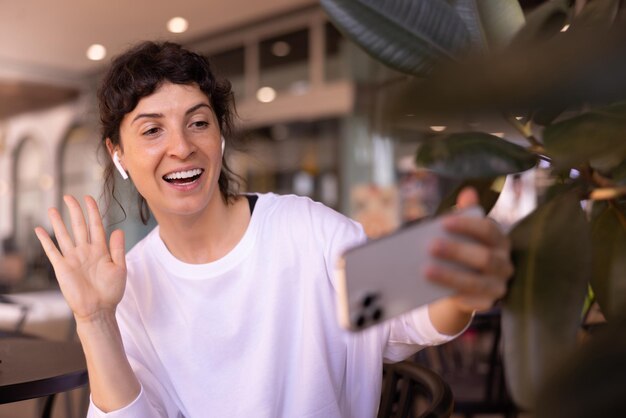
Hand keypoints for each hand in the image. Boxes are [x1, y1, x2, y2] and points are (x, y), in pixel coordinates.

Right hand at [34, 195, 126, 321]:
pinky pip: (52, 251)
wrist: (99, 310)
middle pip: (79, 226)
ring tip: (52, 208)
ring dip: (58, 222)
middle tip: (69, 197)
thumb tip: (117, 229)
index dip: (92, 212)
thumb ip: (118, 249)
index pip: (96, 225)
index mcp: (101, 250)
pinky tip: (39, 229)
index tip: (88, 198)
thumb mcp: (120, 268)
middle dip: (75, 211)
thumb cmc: (112, 291)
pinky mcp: (62, 267)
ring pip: (64, 235)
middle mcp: (86, 251)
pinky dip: (45, 240)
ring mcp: (73, 258)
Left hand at [427, 187, 512, 313]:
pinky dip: (454, 296)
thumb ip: (464, 214)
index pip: (488, 230)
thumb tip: (468, 191)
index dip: (467, 226)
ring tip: (425, 271)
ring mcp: (499, 286)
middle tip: (430, 246)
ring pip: (476, 283)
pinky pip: (472, 302)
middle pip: (485, 258)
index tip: (443, 221)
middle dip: (457, 251)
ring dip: (450, 276)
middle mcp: (505, 264)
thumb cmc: (462, 251)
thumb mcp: (461, 233)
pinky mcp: (488, 304)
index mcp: (500, 241)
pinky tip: (435, 291)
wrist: (463, 284)